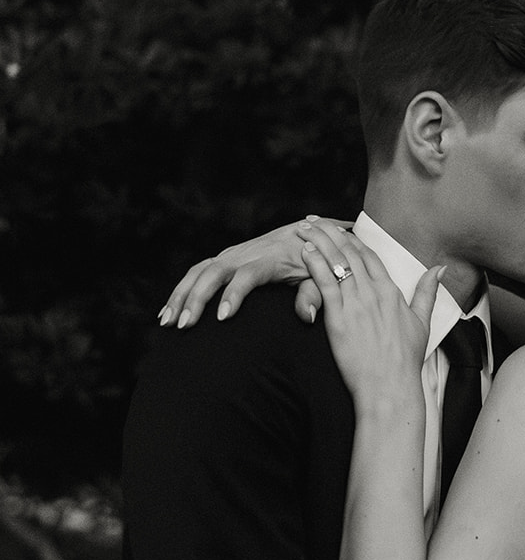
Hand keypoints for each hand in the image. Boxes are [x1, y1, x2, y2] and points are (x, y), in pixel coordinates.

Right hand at [158, 216, 354, 328]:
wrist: (311, 233)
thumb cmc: (318, 259)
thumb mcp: (322, 275)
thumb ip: (314, 293)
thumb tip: (306, 316)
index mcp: (269, 258)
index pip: (247, 275)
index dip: (234, 294)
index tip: (223, 317)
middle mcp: (245, 253)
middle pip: (213, 273)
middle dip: (195, 298)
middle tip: (184, 326)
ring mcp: (231, 255)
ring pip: (198, 272)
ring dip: (180, 296)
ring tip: (166, 323)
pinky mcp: (224, 258)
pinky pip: (196, 273)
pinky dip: (181, 291)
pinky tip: (168, 312)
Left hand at [299, 223, 440, 404]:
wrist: (389, 385)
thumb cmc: (404, 360)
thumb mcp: (422, 322)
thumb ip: (428, 292)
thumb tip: (439, 269)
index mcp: (391, 291)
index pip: (369, 255)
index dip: (352, 238)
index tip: (338, 228)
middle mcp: (374, 292)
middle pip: (349, 253)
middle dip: (330, 233)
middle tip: (314, 221)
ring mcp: (356, 303)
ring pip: (335, 262)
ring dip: (318, 242)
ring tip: (304, 230)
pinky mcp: (339, 317)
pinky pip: (325, 283)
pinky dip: (314, 264)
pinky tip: (305, 252)